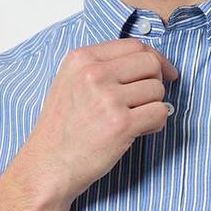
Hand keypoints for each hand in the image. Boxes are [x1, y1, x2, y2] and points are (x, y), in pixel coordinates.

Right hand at [23, 37, 179, 205]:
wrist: (48, 165)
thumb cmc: (61, 130)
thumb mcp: (70, 83)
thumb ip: (102, 67)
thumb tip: (147, 62)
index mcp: (81, 59)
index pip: (133, 45)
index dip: (154, 59)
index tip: (161, 73)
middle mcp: (93, 74)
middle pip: (150, 63)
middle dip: (156, 83)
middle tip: (147, 101)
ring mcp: (108, 98)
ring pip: (157, 90)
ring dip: (154, 106)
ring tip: (136, 120)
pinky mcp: (121, 124)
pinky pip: (160, 113)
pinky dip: (156, 123)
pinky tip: (140, 131)